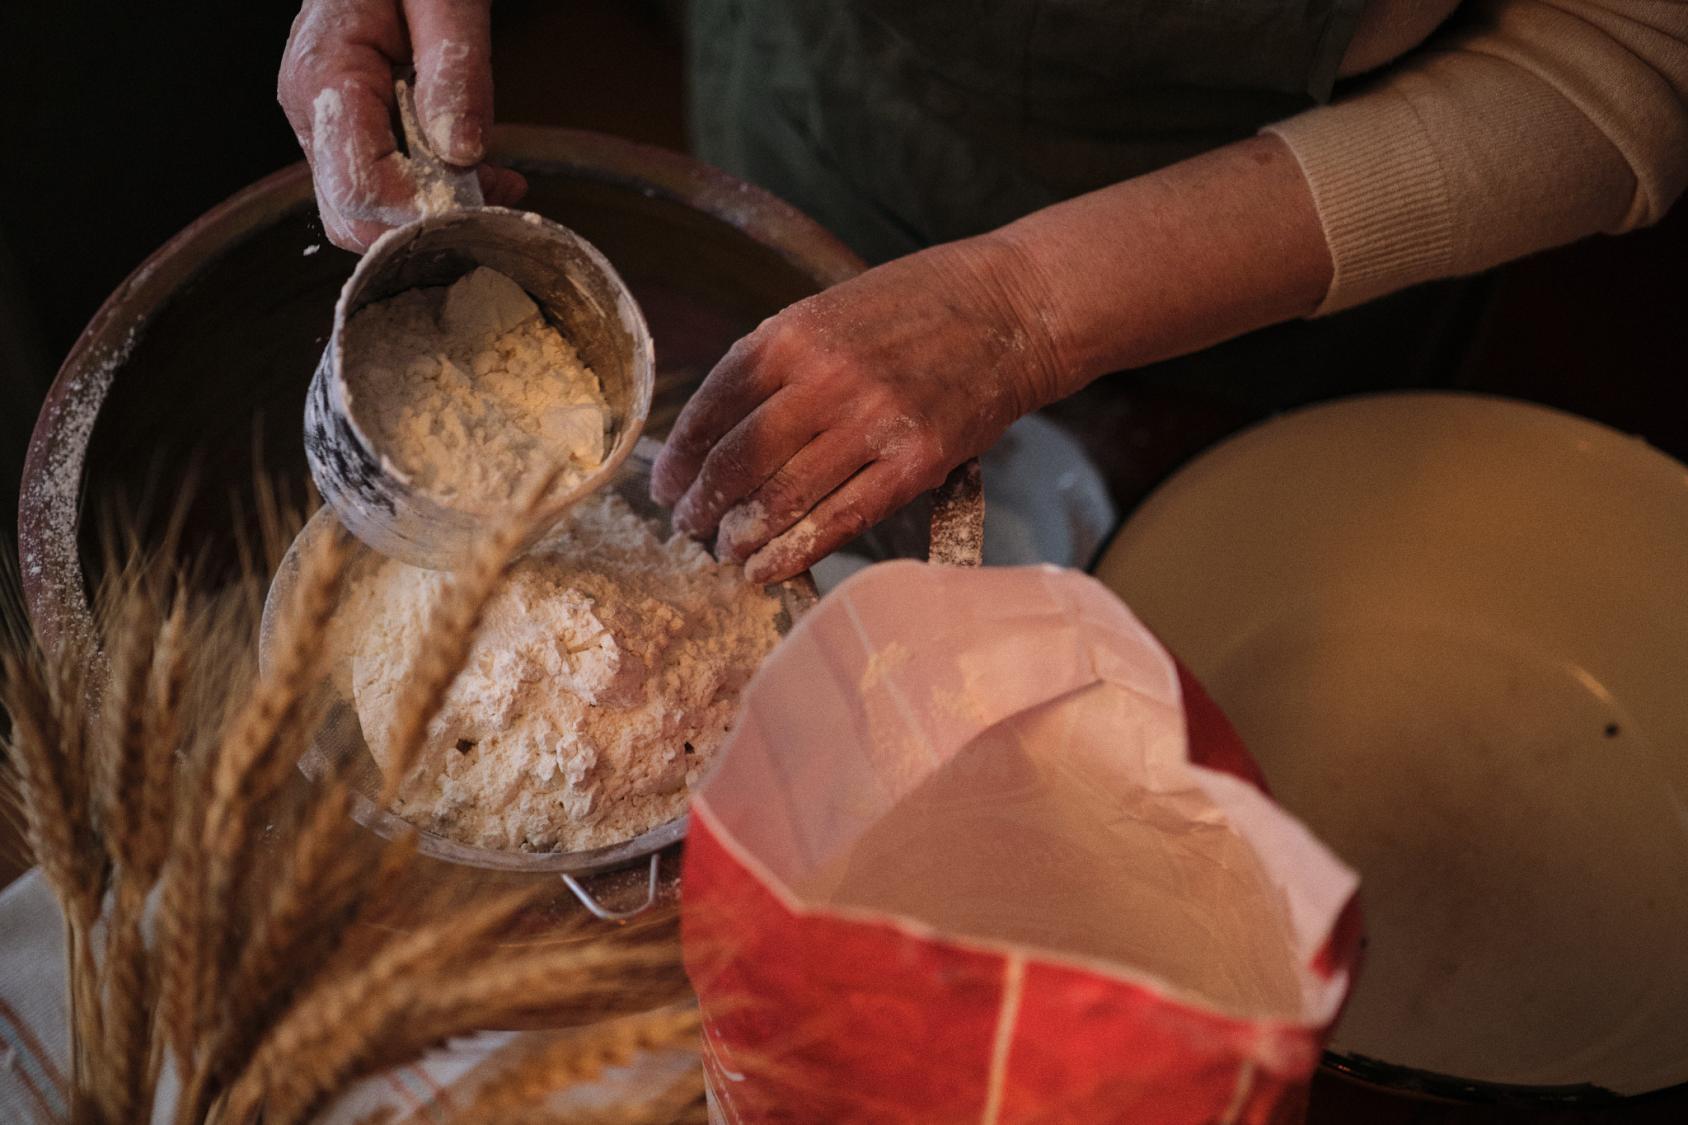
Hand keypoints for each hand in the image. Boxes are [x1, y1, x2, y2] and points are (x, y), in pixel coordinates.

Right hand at [278, 0, 526, 251]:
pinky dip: (431, 196)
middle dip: (426, 222)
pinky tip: (481, 174)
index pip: (359, 184)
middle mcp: (312, 111)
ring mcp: (323, 126)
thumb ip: (454, 70)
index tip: (480, 194)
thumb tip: (461, 151)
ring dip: (434, 214)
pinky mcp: (346, 131)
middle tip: (495, 192)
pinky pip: (381, 188)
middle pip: (352, 216)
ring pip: (364, 214)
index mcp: (325, 75)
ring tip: (496, 180)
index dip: (420, 208)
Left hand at [650, 237, 1061, 583]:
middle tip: (689, 527)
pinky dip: (796, 552)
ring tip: (726, 551)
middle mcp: (824, 378)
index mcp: (793, 334)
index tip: (665, 486)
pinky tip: (768, 567)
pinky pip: (841, 519)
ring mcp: (871, 422)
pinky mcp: (915, 461)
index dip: (680, 459)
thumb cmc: (920, 307)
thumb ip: (777, 362)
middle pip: (737, 460)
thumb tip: (720, 428)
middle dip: (702, 505)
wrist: (1013, 308)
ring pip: (781, 498)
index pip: (710, 407)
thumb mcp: (830, 310)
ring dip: (741, 535)